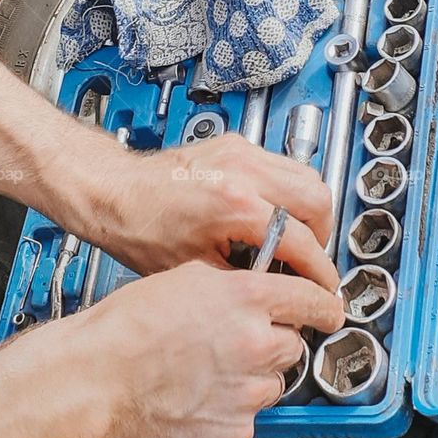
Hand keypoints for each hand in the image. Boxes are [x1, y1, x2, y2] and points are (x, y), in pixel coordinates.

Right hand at [83, 262, 343, 437]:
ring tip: (211, 370)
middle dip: (273, 340)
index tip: (329, 310)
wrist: (99, 375)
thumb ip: (233, 284)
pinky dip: (233, 408)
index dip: (324, 305)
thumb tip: (255, 290)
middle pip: (294, 342)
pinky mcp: (236, 429)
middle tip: (238, 340)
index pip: (314, 299)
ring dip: (254, 376)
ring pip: (274, 382)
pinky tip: (201, 395)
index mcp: (246, 297)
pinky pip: (250, 417)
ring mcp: (248, 390)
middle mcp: (255, 342)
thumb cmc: (129, 325)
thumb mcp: (187, 276)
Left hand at [97, 133, 338, 291]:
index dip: (319, 272)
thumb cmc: (139, 226)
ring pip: (305, 174)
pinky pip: (281, 166)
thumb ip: (246, 278)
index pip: (302, 240)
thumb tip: (278, 292)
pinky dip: (287, 192)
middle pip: (317, 196)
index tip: (324, 288)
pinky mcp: (235, 145)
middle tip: (309, 260)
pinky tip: (270, 215)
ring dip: (308, 210)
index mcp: (236, 203)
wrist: (113, 190)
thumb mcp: (196, 269)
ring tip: (292, 238)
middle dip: (322, 234)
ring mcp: (240, 151)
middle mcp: (244, 169)